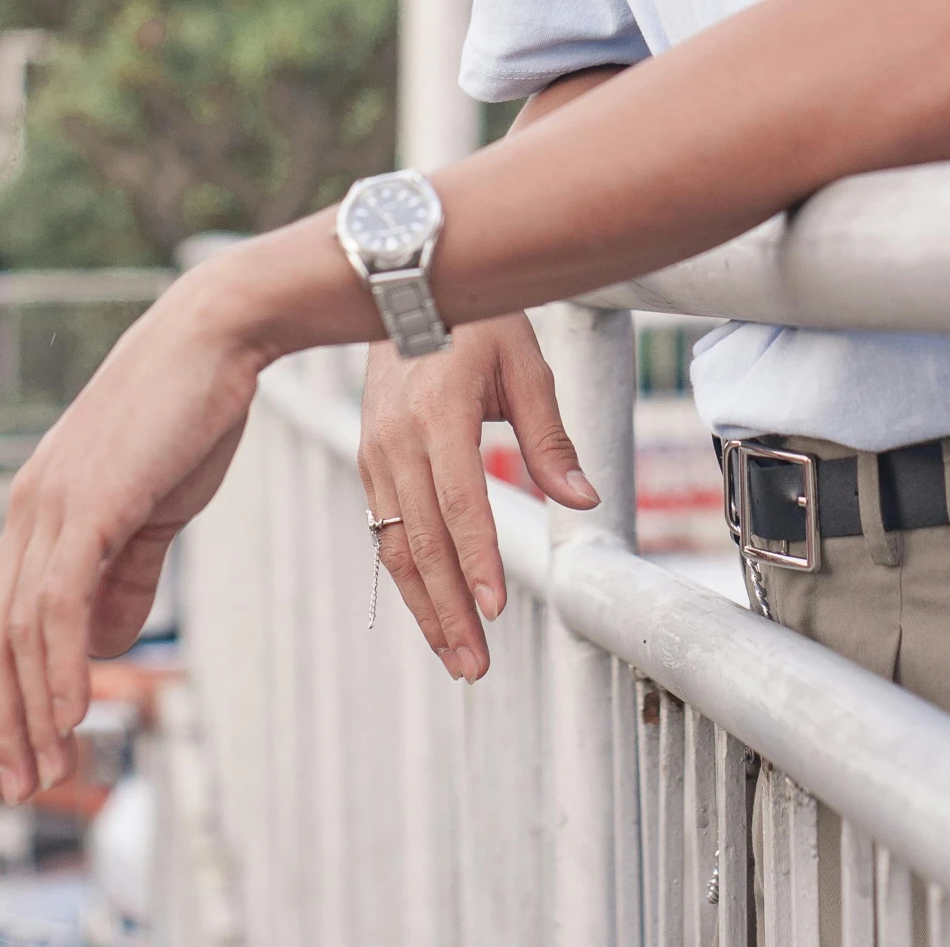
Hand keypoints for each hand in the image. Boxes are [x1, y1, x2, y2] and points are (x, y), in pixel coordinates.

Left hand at [0, 267, 263, 803]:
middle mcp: (28, 509)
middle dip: (1, 721)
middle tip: (21, 785)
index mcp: (39, 509)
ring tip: (48, 769)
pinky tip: (74, 711)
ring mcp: (52, 504)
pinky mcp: (88, 503)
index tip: (4, 754)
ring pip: (18, 632)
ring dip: (29, 711)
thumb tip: (105, 644)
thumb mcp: (157, 507)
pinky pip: (58, 603)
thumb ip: (127, 574)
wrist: (219, 334)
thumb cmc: (194, 412)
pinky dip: (59, 666)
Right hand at [359, 311, 596, 680]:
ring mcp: (375, 451)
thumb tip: (581, 500)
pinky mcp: (368, 459)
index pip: (459, 502)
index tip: (497, 609)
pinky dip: (407, 575)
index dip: (477, 560)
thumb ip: (549, 437)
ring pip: (396, 546)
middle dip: (449, 610)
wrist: (407, 284)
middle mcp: (397, 438)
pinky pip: (385, 529)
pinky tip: (430, 608)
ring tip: (456, 656)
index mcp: (439, 411)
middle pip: (422, 541)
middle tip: (475, 665)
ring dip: (425, 606)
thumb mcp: (524, 363)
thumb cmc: (476, 317)